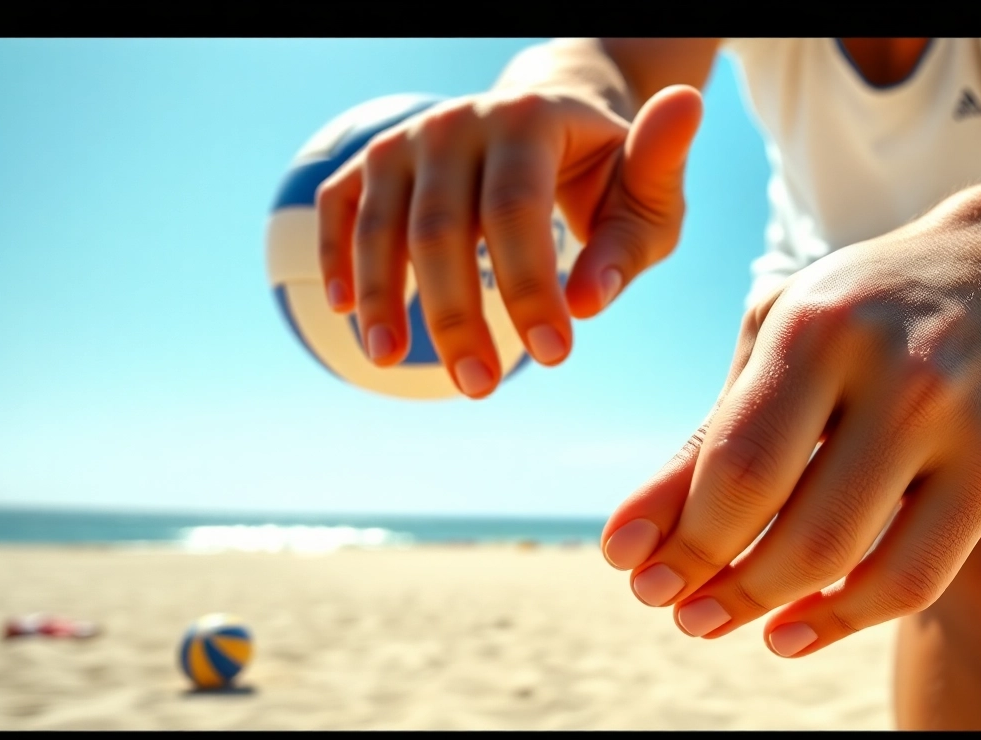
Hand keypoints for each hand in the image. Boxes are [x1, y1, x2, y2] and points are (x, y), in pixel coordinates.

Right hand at [315, 84, 702, 396]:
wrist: (556, 111)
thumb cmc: (608, 174)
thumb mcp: (645, 199)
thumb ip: (628, 244)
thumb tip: (585, 305)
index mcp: (530, 120)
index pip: (516, 210)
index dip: (529, 286)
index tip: (554, 355)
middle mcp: (461, 121)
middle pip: (440, 227)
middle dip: (455, 314)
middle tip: (480, 387)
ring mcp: (410, 138)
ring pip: (380, 224)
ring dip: (381, 296)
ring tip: (388, 359)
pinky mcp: (374, 159)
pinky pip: (339, 207)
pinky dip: (336, 256)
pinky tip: (346, 311)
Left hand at [599, 190, 980, 655]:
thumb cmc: (860, 312)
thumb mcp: (776, 344)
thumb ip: (704, 440)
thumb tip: (626, 546)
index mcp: (818, 326)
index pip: (739, 465)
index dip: (684, 538)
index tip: (635, 575)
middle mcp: (895, 371)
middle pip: (793, 522)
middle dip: (719, 583)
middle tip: (674, 610)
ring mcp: (959, 421)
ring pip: (850, 557)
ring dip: (768, 607)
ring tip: (719, 620)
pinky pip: (917, 575)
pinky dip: (843, 617)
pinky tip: (790, 631)